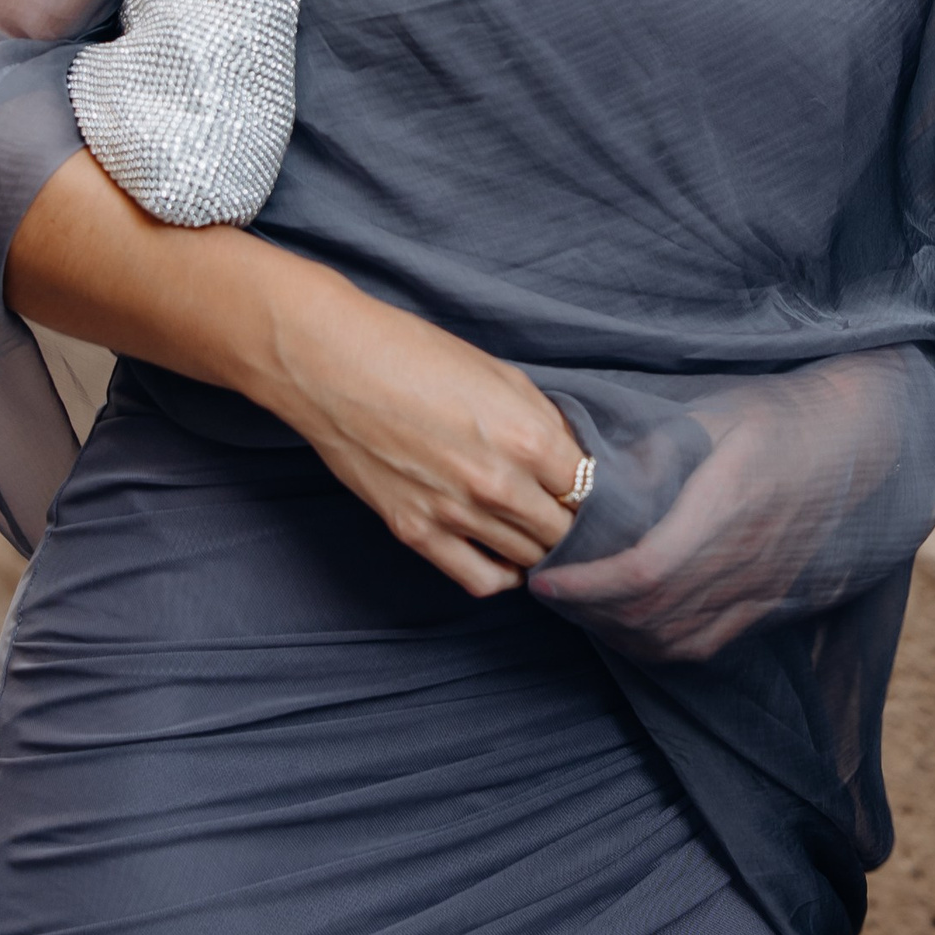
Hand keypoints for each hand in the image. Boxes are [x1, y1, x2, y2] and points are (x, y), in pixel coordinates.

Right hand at [262, 282, 587, 597]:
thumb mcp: (501, 376)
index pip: (592, 491)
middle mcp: (499, 485)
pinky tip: (508, 558)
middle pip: (565, 532)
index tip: (597, 491)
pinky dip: (503, 576)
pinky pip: (480, 580)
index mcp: (528, 437)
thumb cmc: (416, 355)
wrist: (333, 364)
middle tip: (574, 515)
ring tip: (543, 533)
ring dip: (543, 549)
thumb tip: (575, 459)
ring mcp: (456, 515)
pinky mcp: (417, 533)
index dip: (600, 492)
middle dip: (576, 524)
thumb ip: (545, 423)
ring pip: (530, 560)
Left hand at [535, 405, 788, 658]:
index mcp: (727, 503)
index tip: (546, 577)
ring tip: (577, 605)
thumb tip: (595, 470)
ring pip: (672, 638)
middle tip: (547, 588)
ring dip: (614, 631)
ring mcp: (759, 586)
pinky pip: (702, 645)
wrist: (859, 444)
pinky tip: (625, 625)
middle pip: (650, 613)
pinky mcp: (768, 601)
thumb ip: (657, 441)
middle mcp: (744, 556)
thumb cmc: (783, 416)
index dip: (588, 585)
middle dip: (587, 610)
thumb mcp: (718, 409)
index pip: (646, 570)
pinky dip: (653, 644)